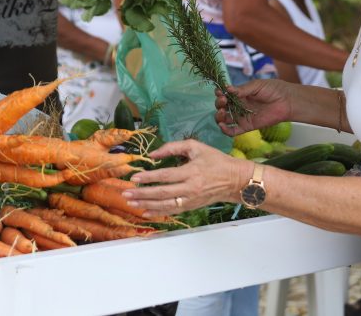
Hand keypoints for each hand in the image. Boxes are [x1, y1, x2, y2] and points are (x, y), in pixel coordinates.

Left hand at [124, 139, 249, 213]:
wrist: (235, 180)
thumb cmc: (215, 160)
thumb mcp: (196, 147)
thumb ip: (173, 147)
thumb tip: (153, 155)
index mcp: (191, 171)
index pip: (165, 176)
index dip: (149, 177)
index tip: (134, 177)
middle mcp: (190, 188)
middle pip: (162, 193)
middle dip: (142, 193)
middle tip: (125, 193)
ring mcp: (191, 200)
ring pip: (165, 205)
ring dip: (146, 204)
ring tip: (130, 202)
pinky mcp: (192, 207)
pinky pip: (172, 211)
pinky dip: (158, 212)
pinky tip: (145, 212)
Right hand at [215, 79, 292, 135]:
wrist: (287, 101)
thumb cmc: (273, 90)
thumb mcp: (256, 85)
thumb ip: (242, 89)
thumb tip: (226, 88)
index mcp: (239, 94)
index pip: (224, 95)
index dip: (219, 94)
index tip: (219, 92)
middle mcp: (238, 105)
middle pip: (222, 107)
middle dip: (219, 104)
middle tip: (224, 100)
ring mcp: (242, 116)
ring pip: (224, 119)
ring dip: (219, 116)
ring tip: (222, 112)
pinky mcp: (247, 126)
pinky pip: (233, 131)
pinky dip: (225, 130)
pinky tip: (222, 126)